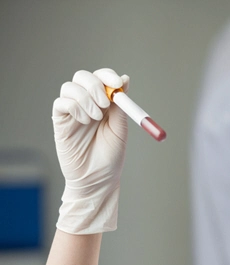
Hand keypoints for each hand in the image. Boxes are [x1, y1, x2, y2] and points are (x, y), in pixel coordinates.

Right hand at [53, 68, 129, 233]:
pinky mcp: (60, 121)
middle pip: (83, 77)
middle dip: (95, 85)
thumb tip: (125, 80)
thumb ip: (121, 106)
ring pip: (70, 87)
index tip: (118, 84)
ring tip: (96, 119)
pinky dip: (74, 107)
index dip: (108, 76)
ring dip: (86, 99)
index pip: (102, 78)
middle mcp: (87, 104)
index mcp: (104, 103)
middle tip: (106, 102)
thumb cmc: (111, 156)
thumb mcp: (120, 129)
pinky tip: (85, 122)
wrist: (98, 179)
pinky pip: (61, 103)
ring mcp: (72, 112)